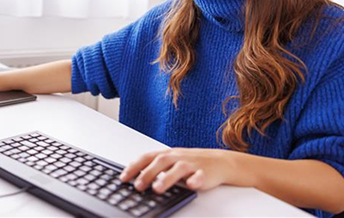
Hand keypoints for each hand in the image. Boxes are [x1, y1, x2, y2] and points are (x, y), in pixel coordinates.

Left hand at [119, 148, 234, 193]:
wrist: (220, 161)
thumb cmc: (191, 162)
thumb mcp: (171, 161)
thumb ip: (154, 167)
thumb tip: (134, 177)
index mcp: (167, 154)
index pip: (147, 157)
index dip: (135, 166)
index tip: (123, 177)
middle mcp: (178, 157)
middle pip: (161, 161)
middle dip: (148, 173)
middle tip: (137, 186)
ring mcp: (191, 164)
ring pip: (178, 168)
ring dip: (167, 178)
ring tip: (157, 188)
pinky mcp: (205, 173)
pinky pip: (200, 176)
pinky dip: (195, 180)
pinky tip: (191, 185)